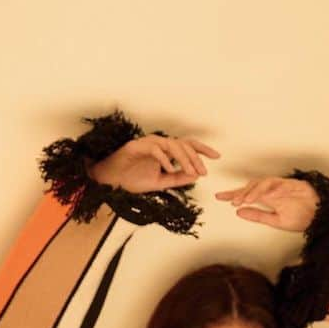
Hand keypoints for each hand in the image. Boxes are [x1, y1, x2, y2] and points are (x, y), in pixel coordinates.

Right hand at [88, 134, 219, 194]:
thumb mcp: (160, 183)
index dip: (203, 149)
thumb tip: (196, 176)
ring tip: (190, 172)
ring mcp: (148, 144)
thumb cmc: (133, 180)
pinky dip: (164, 159)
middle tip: (202, 172)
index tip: (217, 157)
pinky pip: (155, 149)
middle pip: (183, 144)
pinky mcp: (136, 146)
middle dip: (195, 158)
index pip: (187, 146)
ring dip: (183, 158)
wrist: (111, 182)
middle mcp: (159, 144)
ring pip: (171, 144)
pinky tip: (169, 169)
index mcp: (166, 151)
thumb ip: (177, 179)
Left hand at [215, 177, 319, 231]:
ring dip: (247, 192)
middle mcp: (271, 191)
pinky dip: (259, 191)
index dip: (233, 195)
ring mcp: (279, 186)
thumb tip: (239, 213)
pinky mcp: (287, 184)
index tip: (219, 198)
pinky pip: (270, 185)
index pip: (247, 196)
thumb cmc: (301, 217)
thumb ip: (258, 216)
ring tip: (238, 202)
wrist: (319, 216)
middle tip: (226, 199)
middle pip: (250, 187)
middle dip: (237, 192)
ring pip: (258, 184)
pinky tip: (251, 199)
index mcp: (268, 200)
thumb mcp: (276, 221)